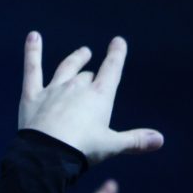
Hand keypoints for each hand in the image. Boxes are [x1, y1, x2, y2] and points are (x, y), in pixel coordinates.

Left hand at [18, 33, 162, 163]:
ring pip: (66, 68)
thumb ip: (135, 141)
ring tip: (82, 53)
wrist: (47, 156)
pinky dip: (32, 52)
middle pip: (86, 75)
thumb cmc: (82, 150)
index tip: (118, 42)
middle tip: (92, 72)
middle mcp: (77, 87)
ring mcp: (54, 90)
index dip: (116, 55)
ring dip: (74, 60)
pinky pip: (32, 69)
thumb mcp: (111, 146)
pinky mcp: (32, 96)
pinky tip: (33, 37)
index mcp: (99, 96)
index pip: (111, 69)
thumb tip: (160, 140)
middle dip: (90, 74)